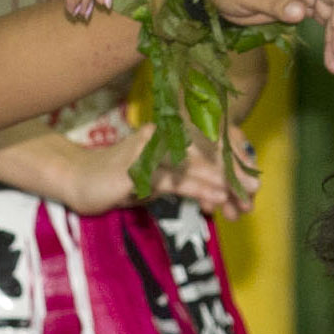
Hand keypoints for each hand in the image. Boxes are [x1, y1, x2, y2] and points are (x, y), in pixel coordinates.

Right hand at [108, 121, 257, 215]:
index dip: (230, 158)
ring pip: (194, 165)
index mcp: (166, 136)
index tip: (251, 175)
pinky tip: (217, 197)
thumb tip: (215, 191)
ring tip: (243, 193)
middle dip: (231, 170)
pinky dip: (200, 188)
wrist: (77, 181)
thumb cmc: (116, 181)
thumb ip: (181, 182)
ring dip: (221, 180)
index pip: (204, 144)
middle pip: (204, 152)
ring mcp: (148, 151)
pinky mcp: (138, 169)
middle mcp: (159, 137)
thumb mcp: (154, 181)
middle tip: (255, 186)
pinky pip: (176, 180)